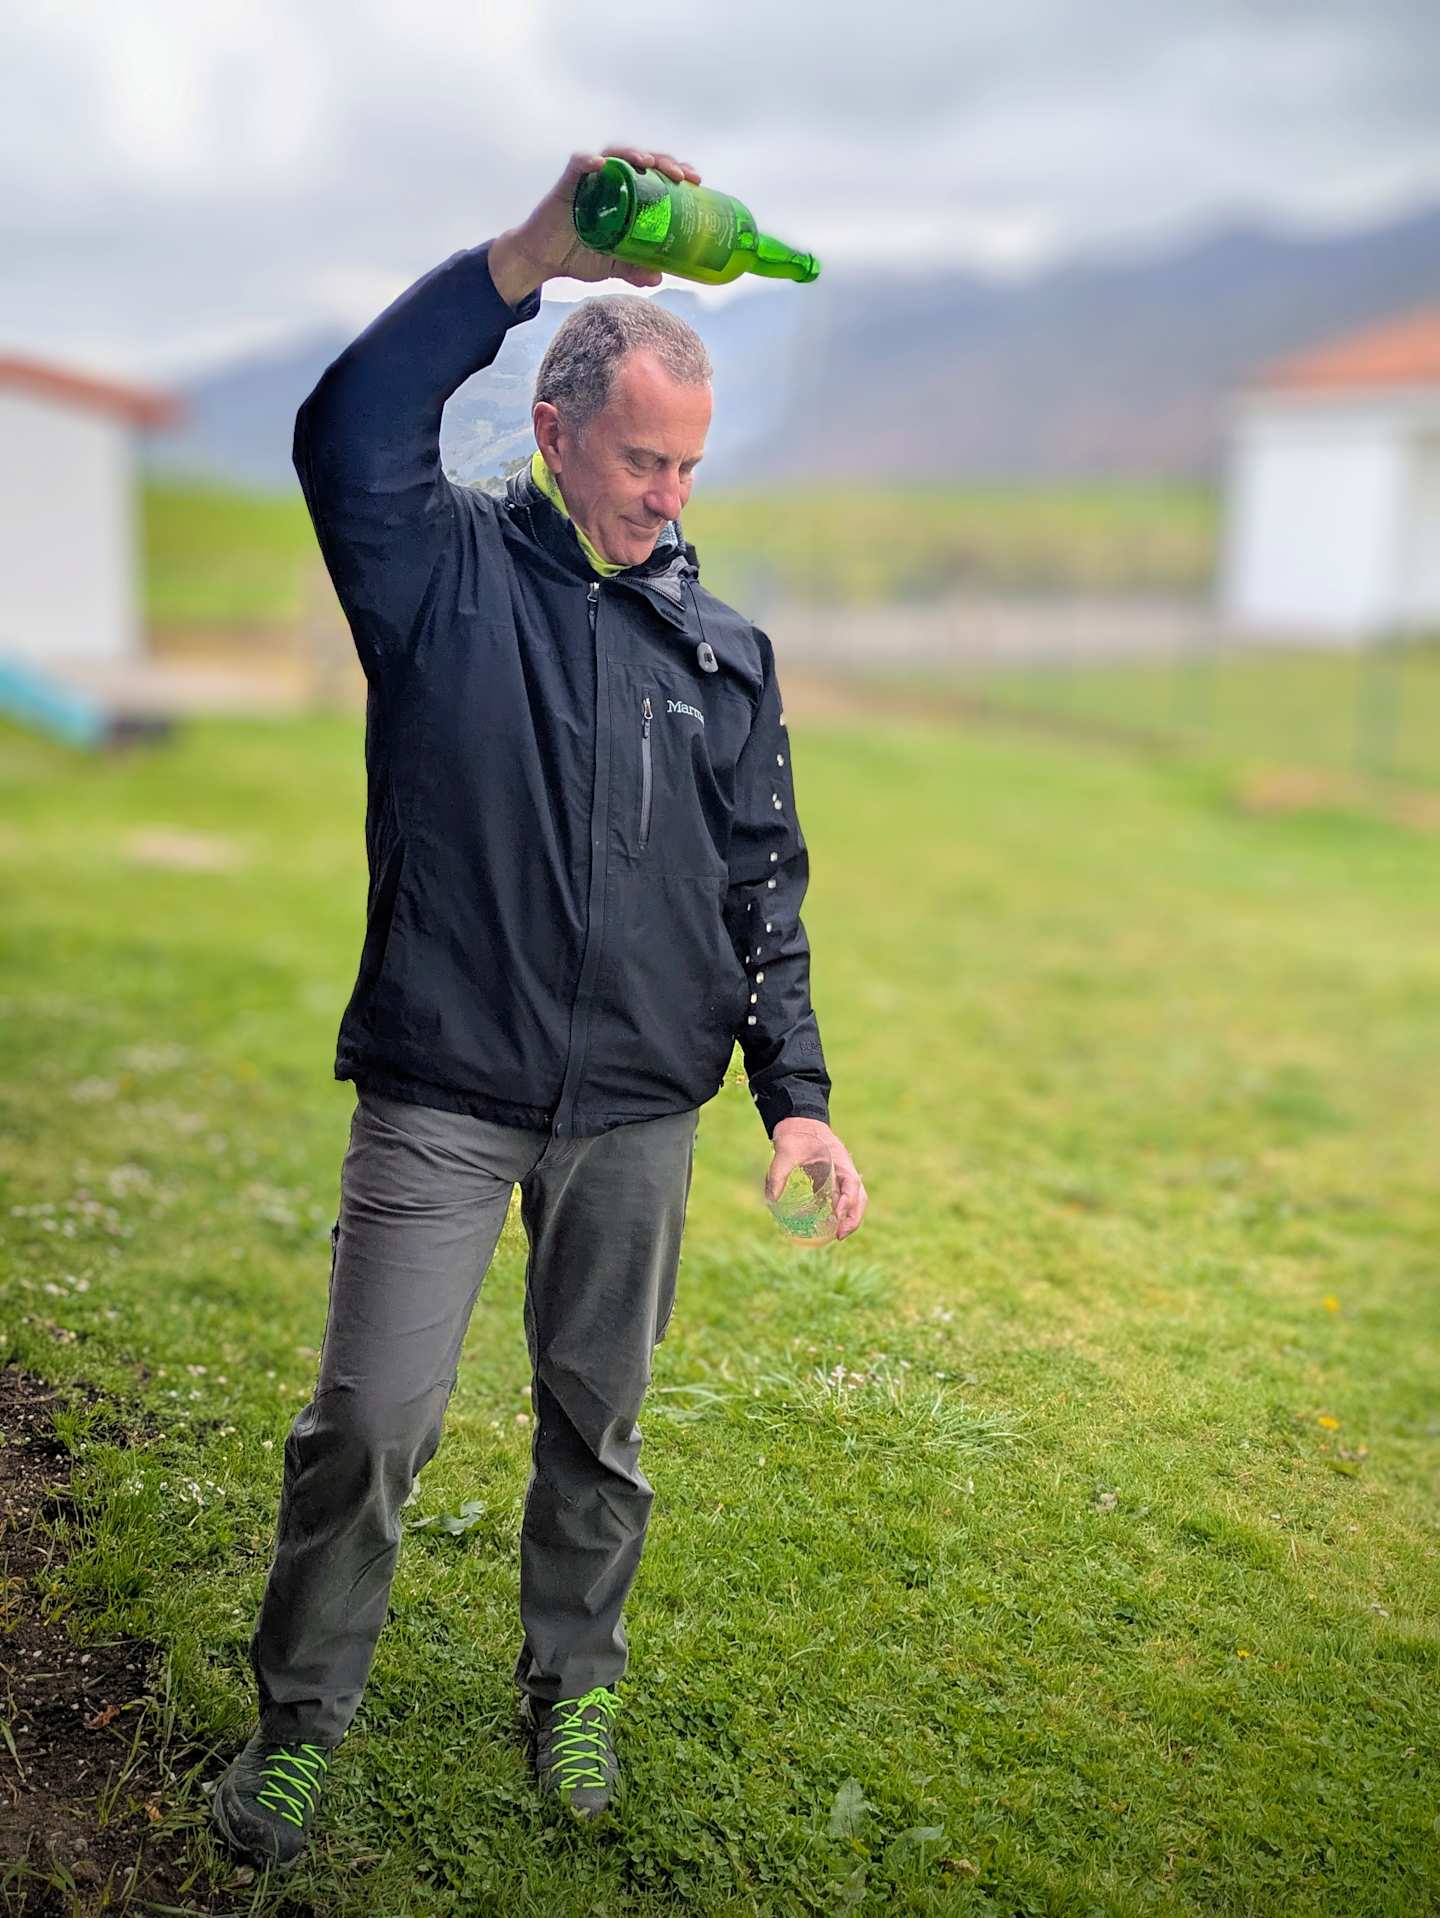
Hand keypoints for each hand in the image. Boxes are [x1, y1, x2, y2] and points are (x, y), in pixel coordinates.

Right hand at [499, 145, 702, 292]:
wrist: (543, 260)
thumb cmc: (578, 255)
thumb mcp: (612, 266)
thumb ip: (634, 269)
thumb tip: (659, 278)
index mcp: (626, 195)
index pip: (656, 176)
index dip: (677, 173)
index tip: (697, 181)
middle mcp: (611, 181)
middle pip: (642, 160)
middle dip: (665, 162)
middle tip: (683, 176)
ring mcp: (590, 179)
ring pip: (615, 155)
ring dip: (634, 154)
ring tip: (649, 162)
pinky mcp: (567, 183)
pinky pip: (579, 164)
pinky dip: (590, 161)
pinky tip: (602, 164)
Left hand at [767, 1117, 867, 1242]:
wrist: (798, 1122)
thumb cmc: (795, 1133)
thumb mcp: (785, 1150)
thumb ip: (778, 1172)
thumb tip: (771, 1200)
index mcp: (840, 1160)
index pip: (851, 1183)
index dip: (848, 1201)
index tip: (837, 1214)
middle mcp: (845, 1170)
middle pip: (859, 1197)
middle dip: (853, 1218)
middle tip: (839, 1236)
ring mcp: (840, 1176)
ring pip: (853, 1200)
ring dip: (849, 1218)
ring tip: (837, 1236)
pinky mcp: (831, 1181)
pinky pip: (840, 1199)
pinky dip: (838, 1214)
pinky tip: (826, 1226)